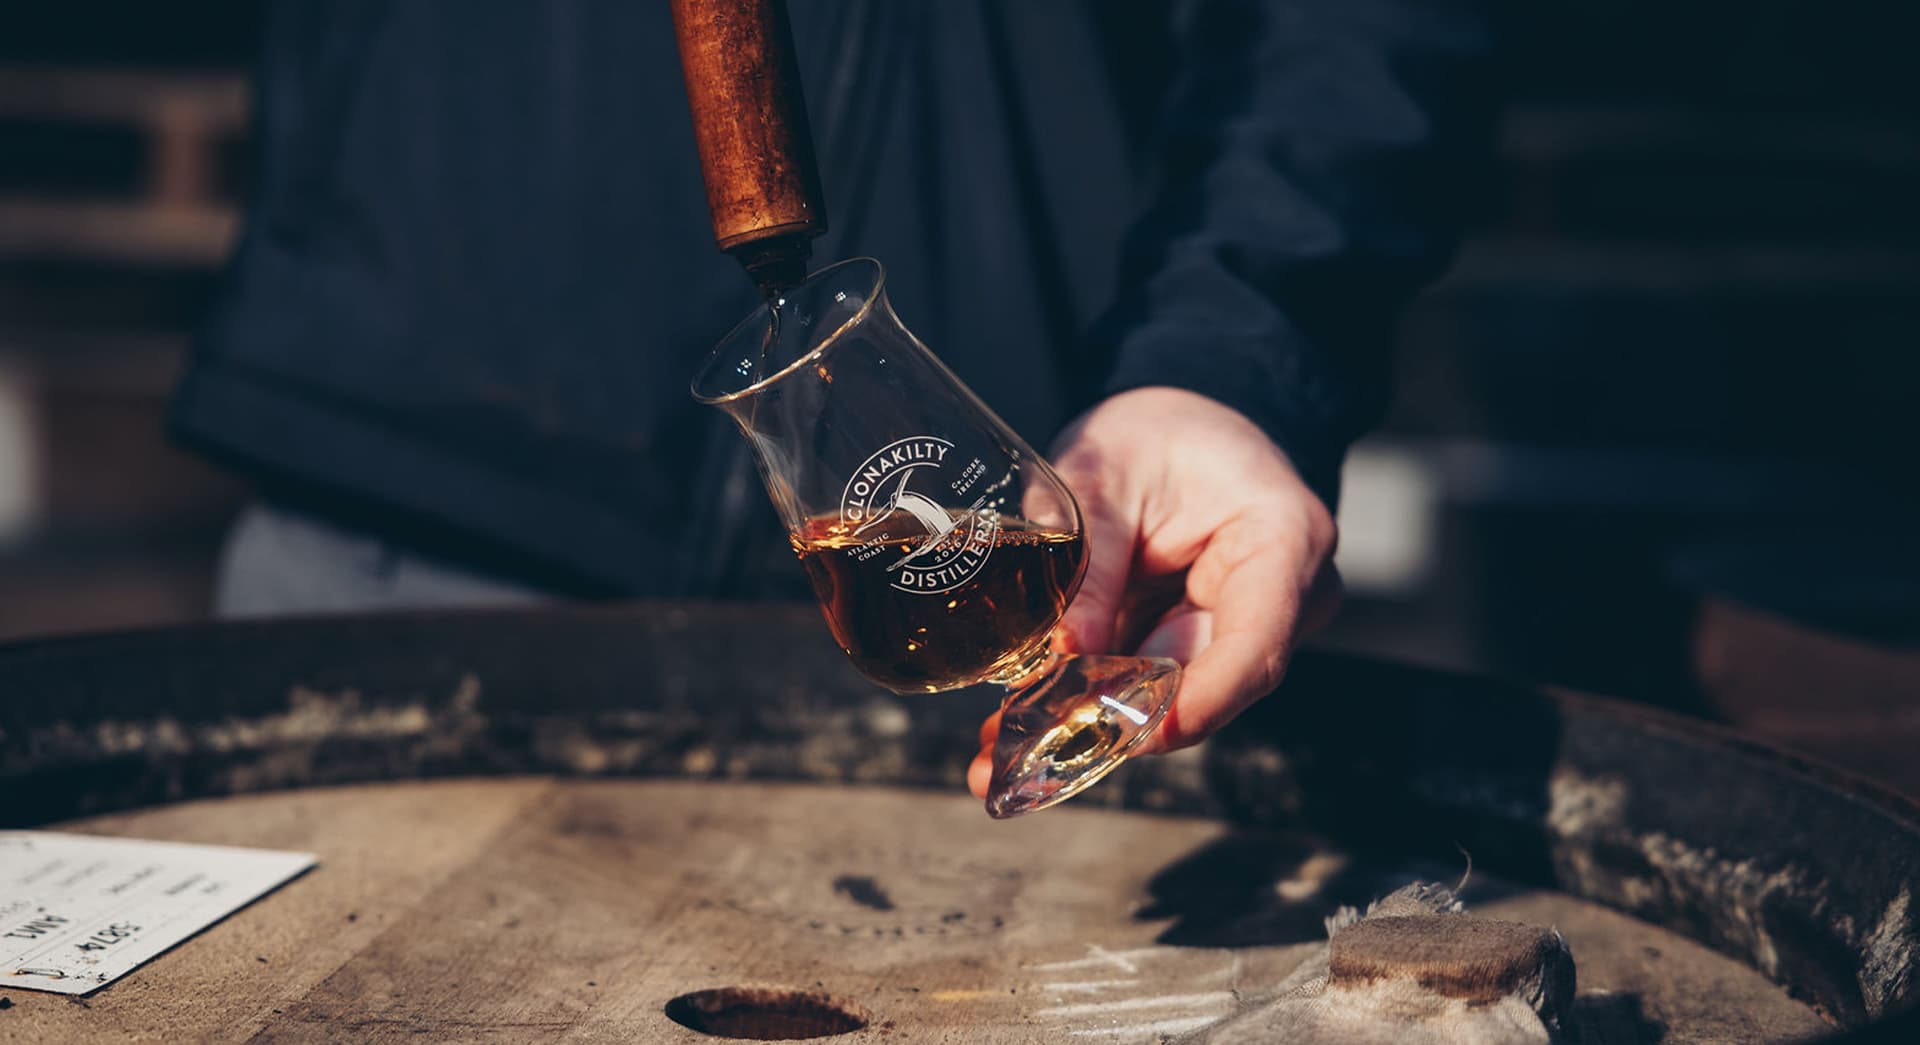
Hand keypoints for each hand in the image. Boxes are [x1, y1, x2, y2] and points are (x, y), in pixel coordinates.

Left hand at [967, 387, 1342, 797]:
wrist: (1179, 425)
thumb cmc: (1157, 431)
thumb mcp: (1105, 471)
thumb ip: (1092, 560)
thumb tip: (1067, 652)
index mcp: (1283, 539)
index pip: (1256, 644)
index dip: (1197, 700)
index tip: (1126, 731)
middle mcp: (1284, 598)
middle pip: (1206, 685)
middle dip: (1110, 725)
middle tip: (1011, 755)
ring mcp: (1246, 629)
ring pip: (1170, 697)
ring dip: (1083, 723)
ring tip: (987, 751)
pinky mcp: (1202, 646)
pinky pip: (1149, 683)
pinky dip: (1085, 701)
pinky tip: (1013, 723)